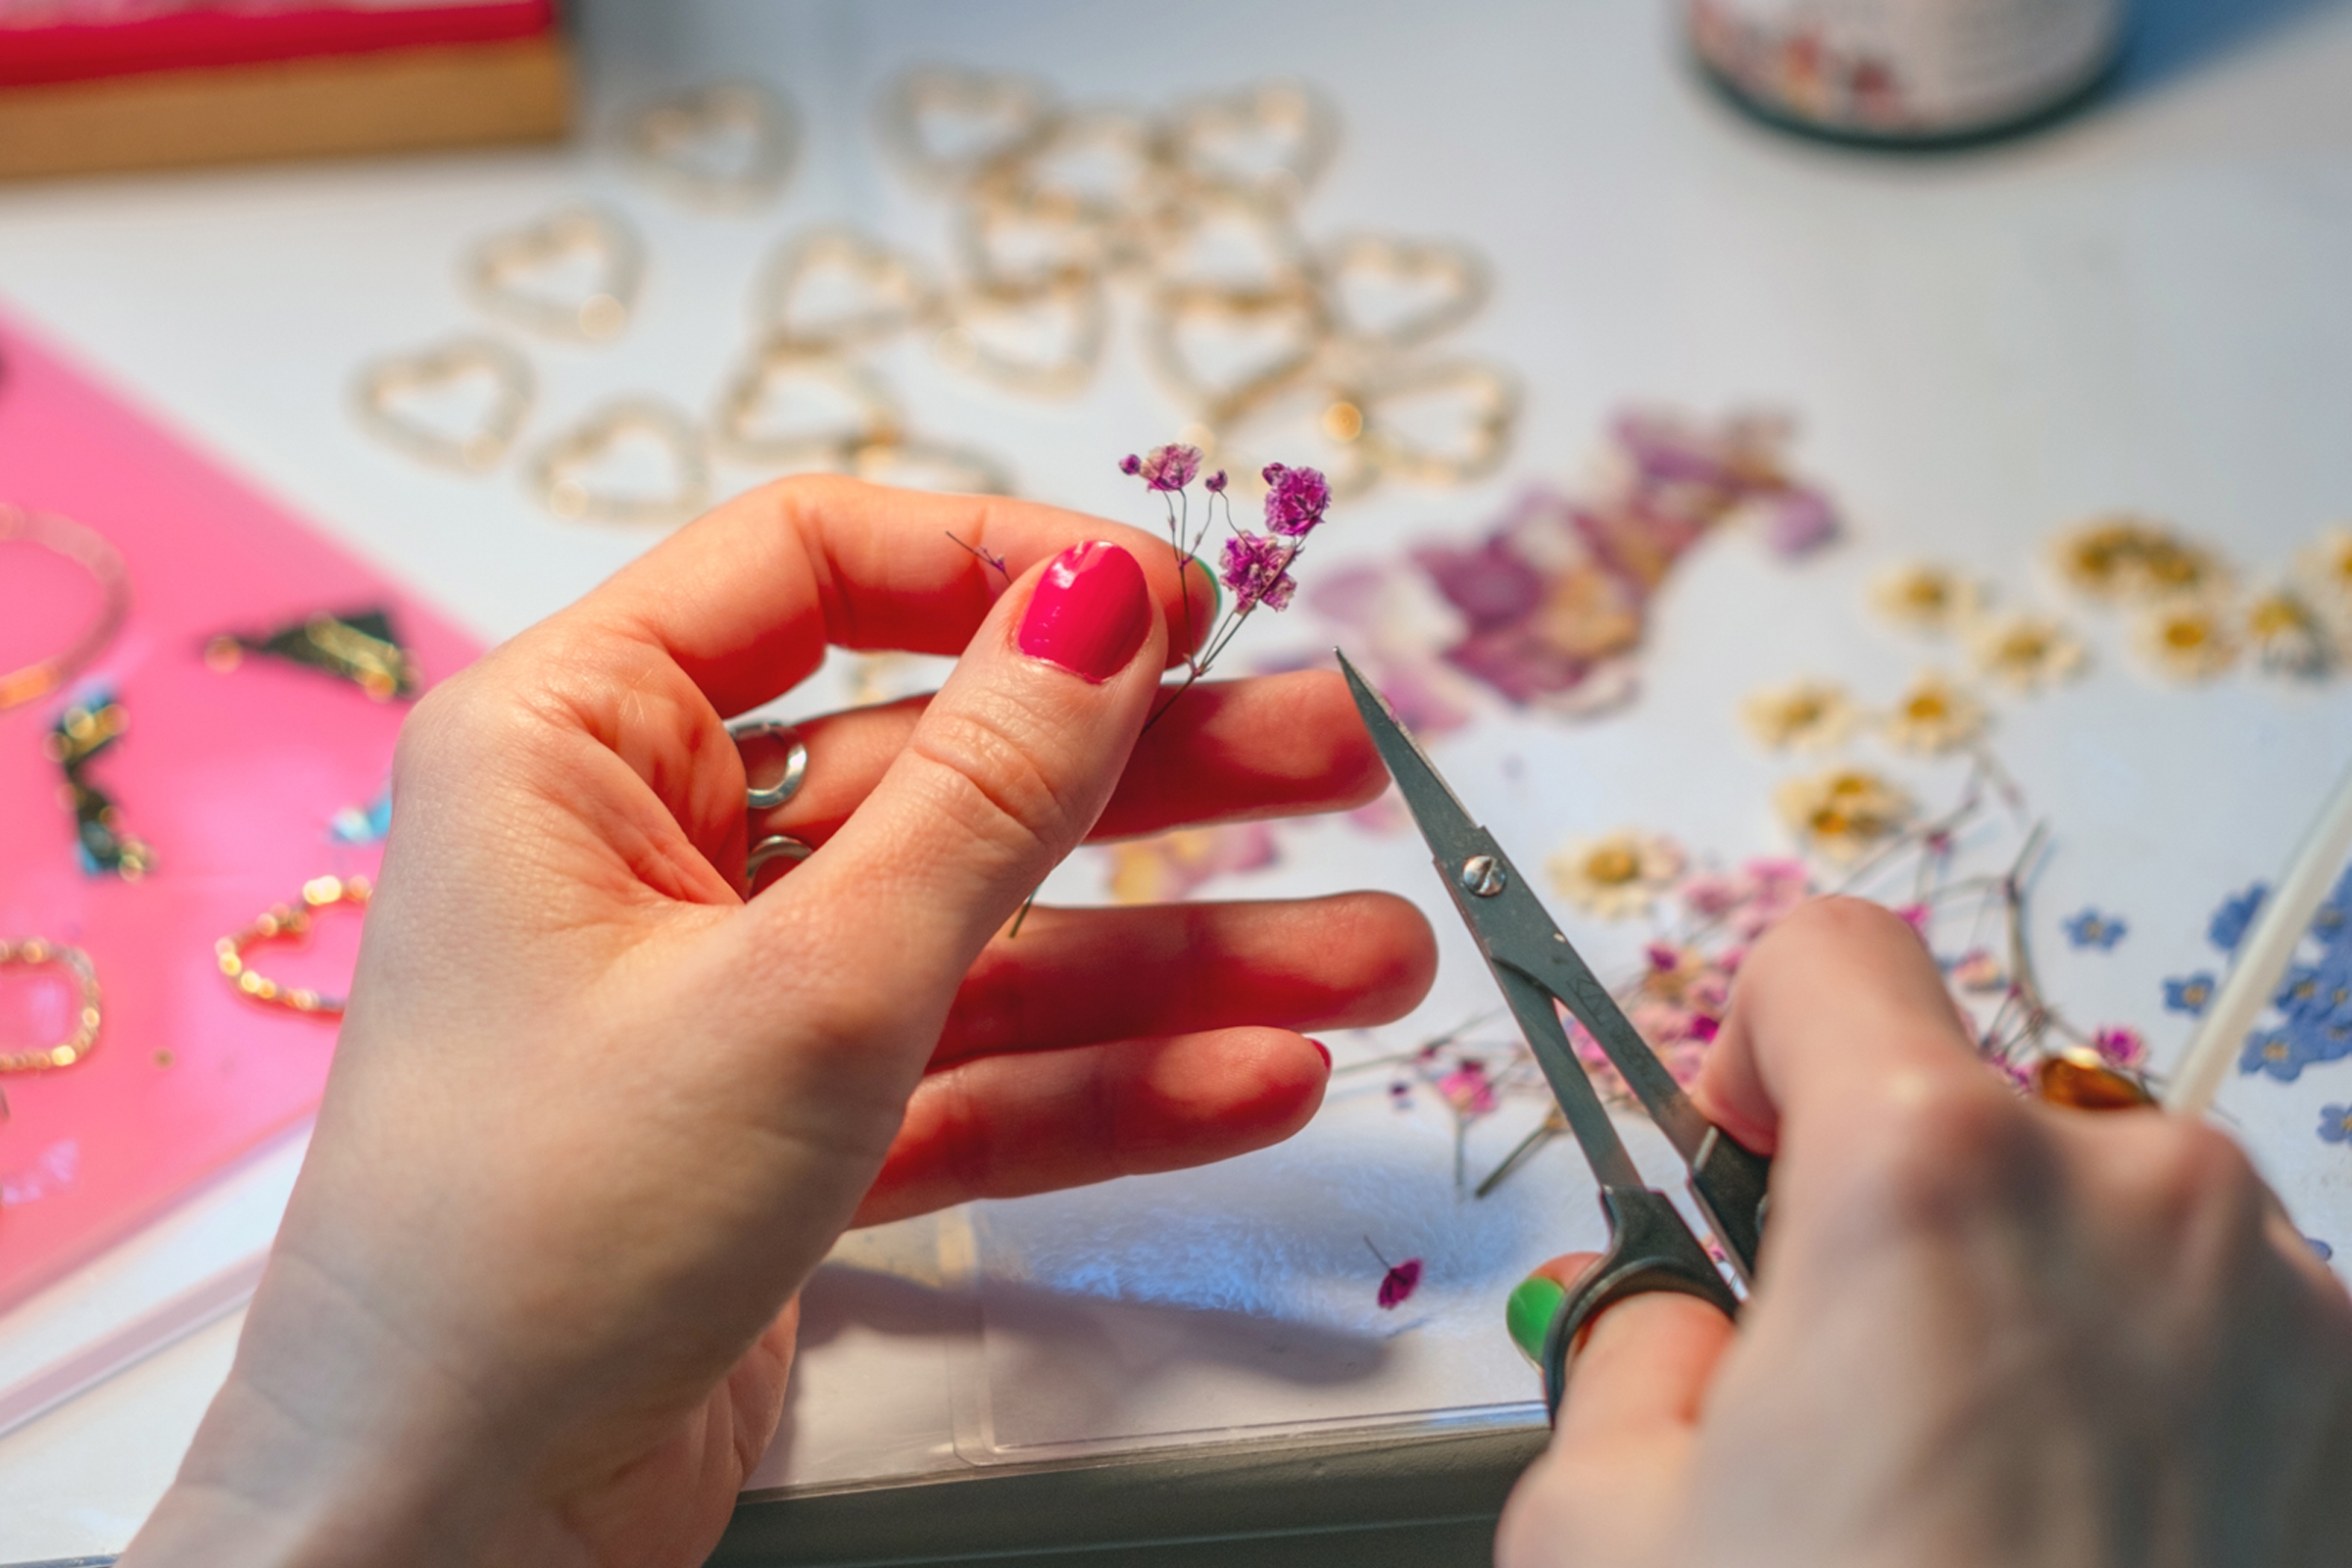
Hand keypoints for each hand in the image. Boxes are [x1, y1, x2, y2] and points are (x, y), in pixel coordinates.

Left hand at [123, 479, 1435, 1567]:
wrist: (448, 1540)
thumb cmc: (547, 1233)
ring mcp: (729, 995)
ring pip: (985, 935)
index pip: (812, 570)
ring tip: (1379, 959)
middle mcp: (649, 847)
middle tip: (1340, 754)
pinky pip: (971, 1072)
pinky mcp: (786, 1130)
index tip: (1181, 601)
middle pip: (943, 763)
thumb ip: (981, 789)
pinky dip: (1107, 1085)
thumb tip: (1107, 594)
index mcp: (578, 740)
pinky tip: (1264, 1080)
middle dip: (1152, 779)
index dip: (1007, 569)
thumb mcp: (805, 985)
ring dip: (1177, 959)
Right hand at [1498, 898, 2351, 1567]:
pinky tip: (2081, 1539)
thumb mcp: (1597, 1515)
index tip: (1738, 1149)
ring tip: (1969, 1491)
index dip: (1752, 1039)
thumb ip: (1645, 1348)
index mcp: (1928, 1174)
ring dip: (2033, 1300)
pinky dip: (2147, 1393)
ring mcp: (2288, 1320)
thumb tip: (1694, 1320)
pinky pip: (2227, 1337)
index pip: (1831, 954)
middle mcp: (2142, 1200)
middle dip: (1894, 1208)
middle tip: (1835, 1384)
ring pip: (2116, 1221)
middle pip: (1983, 1103)